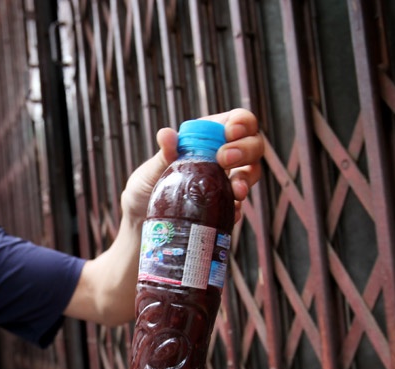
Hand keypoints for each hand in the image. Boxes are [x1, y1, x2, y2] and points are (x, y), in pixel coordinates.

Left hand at [121, 108, 263, 224]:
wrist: (141, 221)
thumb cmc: (145, 188)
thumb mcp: (150, 170)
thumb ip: (164, 154)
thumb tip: (167, 135)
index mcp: (206, 138)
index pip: (236, 120)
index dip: (241, 123)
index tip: (229, 133)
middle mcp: (221, 157)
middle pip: (253, 144)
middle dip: (246, 149)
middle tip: (224, 159)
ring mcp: (225, 182)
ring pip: (252, 172)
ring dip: (247, 179)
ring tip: (236, 190)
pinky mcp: (223, 207)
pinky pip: (238, 205)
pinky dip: (236, 208)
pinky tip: (229, 212)